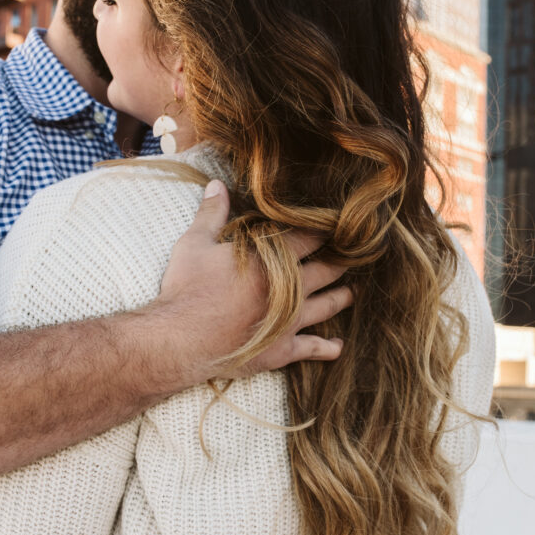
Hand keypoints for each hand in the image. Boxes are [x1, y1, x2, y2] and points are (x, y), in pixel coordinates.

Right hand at [157, 180, 352, 382]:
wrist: (181, 339)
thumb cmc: (187, 289)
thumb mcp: (194, 244)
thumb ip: (212, 213)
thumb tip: (216, 183)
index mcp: (273, 259)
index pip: (309, 236)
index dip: (324, 228)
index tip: (338, 224)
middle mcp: (291, 289)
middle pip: (327, 269)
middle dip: (341, 260)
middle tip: (353, 255)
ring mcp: (290, 321)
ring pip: (328, 305)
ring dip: (342, 297)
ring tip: (352, 291)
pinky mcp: (282, 350)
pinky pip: (314, 348)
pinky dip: (328, 347)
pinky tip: (338, 346)